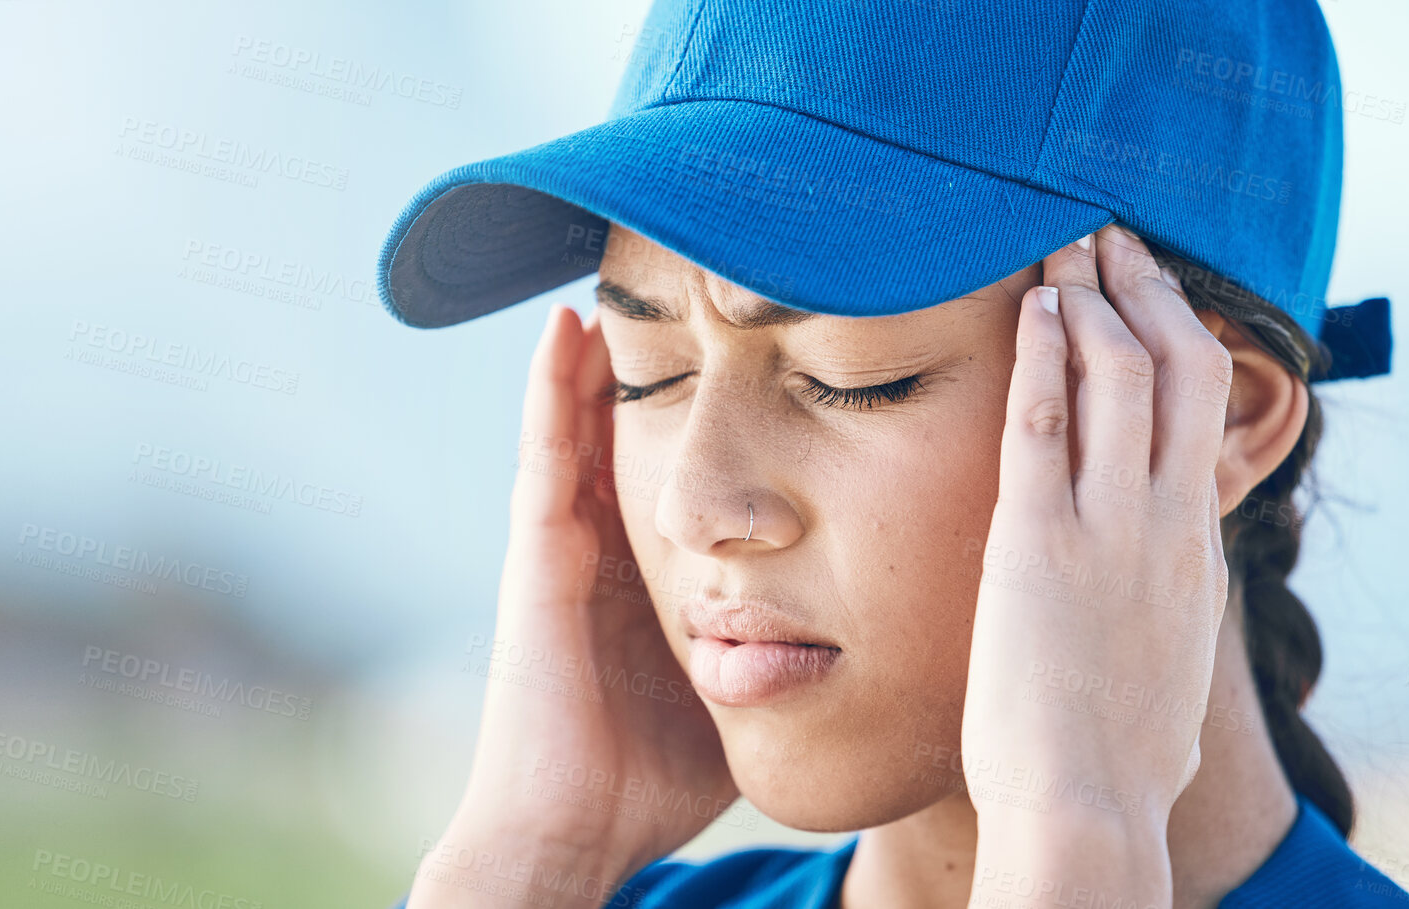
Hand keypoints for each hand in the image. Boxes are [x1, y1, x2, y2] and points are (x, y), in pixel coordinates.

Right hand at [411, 306, 735, 908]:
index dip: (718, 390)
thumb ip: (793, 648)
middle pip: (638, 417)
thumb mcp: (745, 685)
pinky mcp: (537, 549)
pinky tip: (565, 325)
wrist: (576, 824)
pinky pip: (546, 452)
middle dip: (667, 347)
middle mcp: (608, 535)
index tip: (763, 325)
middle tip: (700, 259)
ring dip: (608, 342)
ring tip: (633, 259)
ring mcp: (566, 537)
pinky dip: (553, 387)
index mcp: (655, 562)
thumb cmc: (656, 774)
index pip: (688, 453)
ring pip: (589, 415)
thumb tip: (872, 634)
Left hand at [960, 225, 1235, 904]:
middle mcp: (1165, 521)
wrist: (1089, 804)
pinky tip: (1027, 309)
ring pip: (1119, 376)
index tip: (1146, 293)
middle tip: (1106, 239)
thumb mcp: (1165, 668)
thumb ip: (1163, 618)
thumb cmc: (1115, 757)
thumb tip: (1166, 618)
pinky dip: (1040, 356)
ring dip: (1088, 299)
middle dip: (1143, 291)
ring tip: (1058, 248)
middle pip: (1177, 369)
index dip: (1176, 338)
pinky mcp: (1039, 542)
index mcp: (1194, 548)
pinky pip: (1044, 423)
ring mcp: (1109, 527)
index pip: (1199, 414)